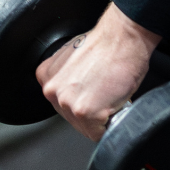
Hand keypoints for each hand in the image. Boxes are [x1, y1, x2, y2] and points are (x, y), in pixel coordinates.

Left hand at [36, 3, 161, 140]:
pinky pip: (99, 133)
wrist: (123, 35)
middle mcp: (52, 91)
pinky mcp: (86, 112)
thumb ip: (66, 77)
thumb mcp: (74, 56)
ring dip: (101, 116)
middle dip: (90, 110)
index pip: (61, 104)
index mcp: (46, 77)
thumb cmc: (107, 42)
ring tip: (110, 94)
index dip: (82, 99)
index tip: (91, 91)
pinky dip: (110, 123)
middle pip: (72, 118)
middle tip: (104, 90)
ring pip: (85, 127)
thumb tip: (76, 90)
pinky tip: (114, 102)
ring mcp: (68, 103)